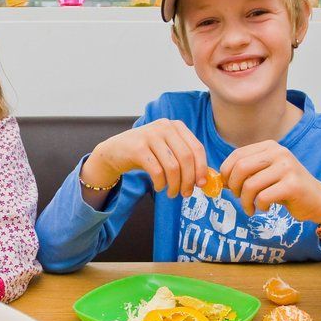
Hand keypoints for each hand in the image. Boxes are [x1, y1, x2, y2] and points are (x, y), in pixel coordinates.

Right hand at [81, 119, 207, 197]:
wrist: (115, 151)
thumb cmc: (146, 153)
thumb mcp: (167, 151)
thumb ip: (185, 160)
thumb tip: (205, 179)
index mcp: (176, 126)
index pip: (197, 148)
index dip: (202, 168)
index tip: (201, 185)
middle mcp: (165, 127)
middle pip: (186, 158)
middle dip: (189, 180)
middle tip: (186, 194)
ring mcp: (150, 135)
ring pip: (172, 166)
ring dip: (175, 185)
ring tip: (172, 193)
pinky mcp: (137, 148)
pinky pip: (157, 171)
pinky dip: (161, 183)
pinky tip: (159, 187)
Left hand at [221, 141, 320, 221]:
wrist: (317, 199)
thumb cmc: (286, 188)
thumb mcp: (265, 174)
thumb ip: (245, 173)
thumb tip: (218, 179)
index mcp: (269, 146)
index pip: (236, 155)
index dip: (226, 173)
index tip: (228, 186)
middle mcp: (279, 153)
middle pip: (240, 168)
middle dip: (233, 187)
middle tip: (238, 197)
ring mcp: (287, 167)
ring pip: (250, 185)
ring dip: (245, 201)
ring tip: (250, 207)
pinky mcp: (292, 185)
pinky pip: (263, 197)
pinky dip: (259, 206)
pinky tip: (264, 208)